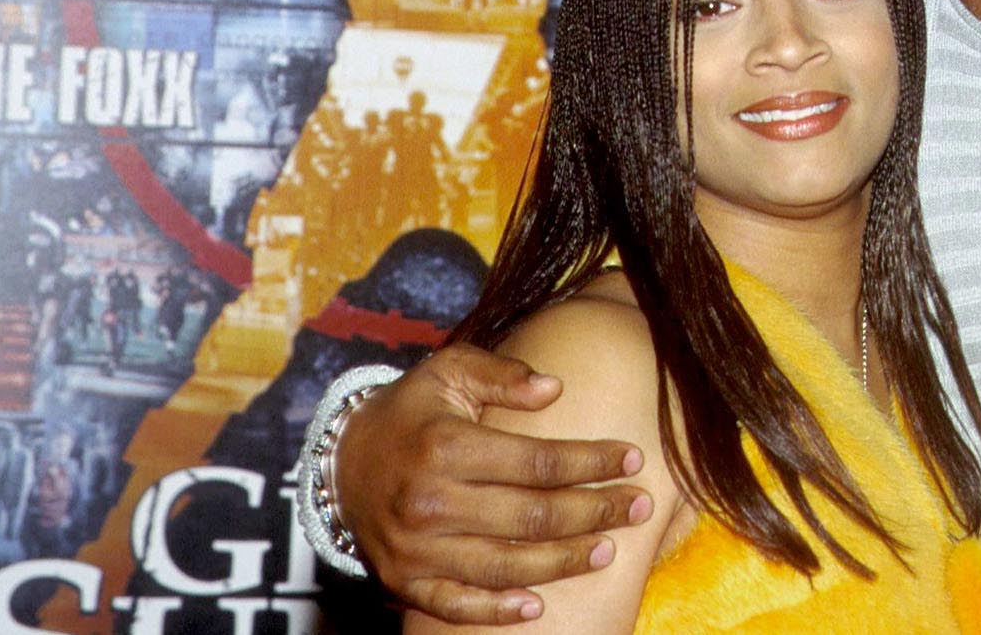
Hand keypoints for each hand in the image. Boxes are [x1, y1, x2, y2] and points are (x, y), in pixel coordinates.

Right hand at [334, 342, 651, 624]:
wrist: (340, 460)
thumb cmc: (411, 410)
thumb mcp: (449, 370)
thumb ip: (502, 376)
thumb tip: (555, 389)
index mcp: (446, 447)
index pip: (537, 462)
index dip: (591, 462)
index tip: (632, 458)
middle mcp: (430, 502)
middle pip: (532, 517)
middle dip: (596, 511)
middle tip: (639, 506)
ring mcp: (416, 548)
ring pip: (506, 565)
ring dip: (564, 562)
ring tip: (608, 548)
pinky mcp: (404, 580)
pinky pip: (458, 604)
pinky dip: (498, 610)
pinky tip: (538, 604)